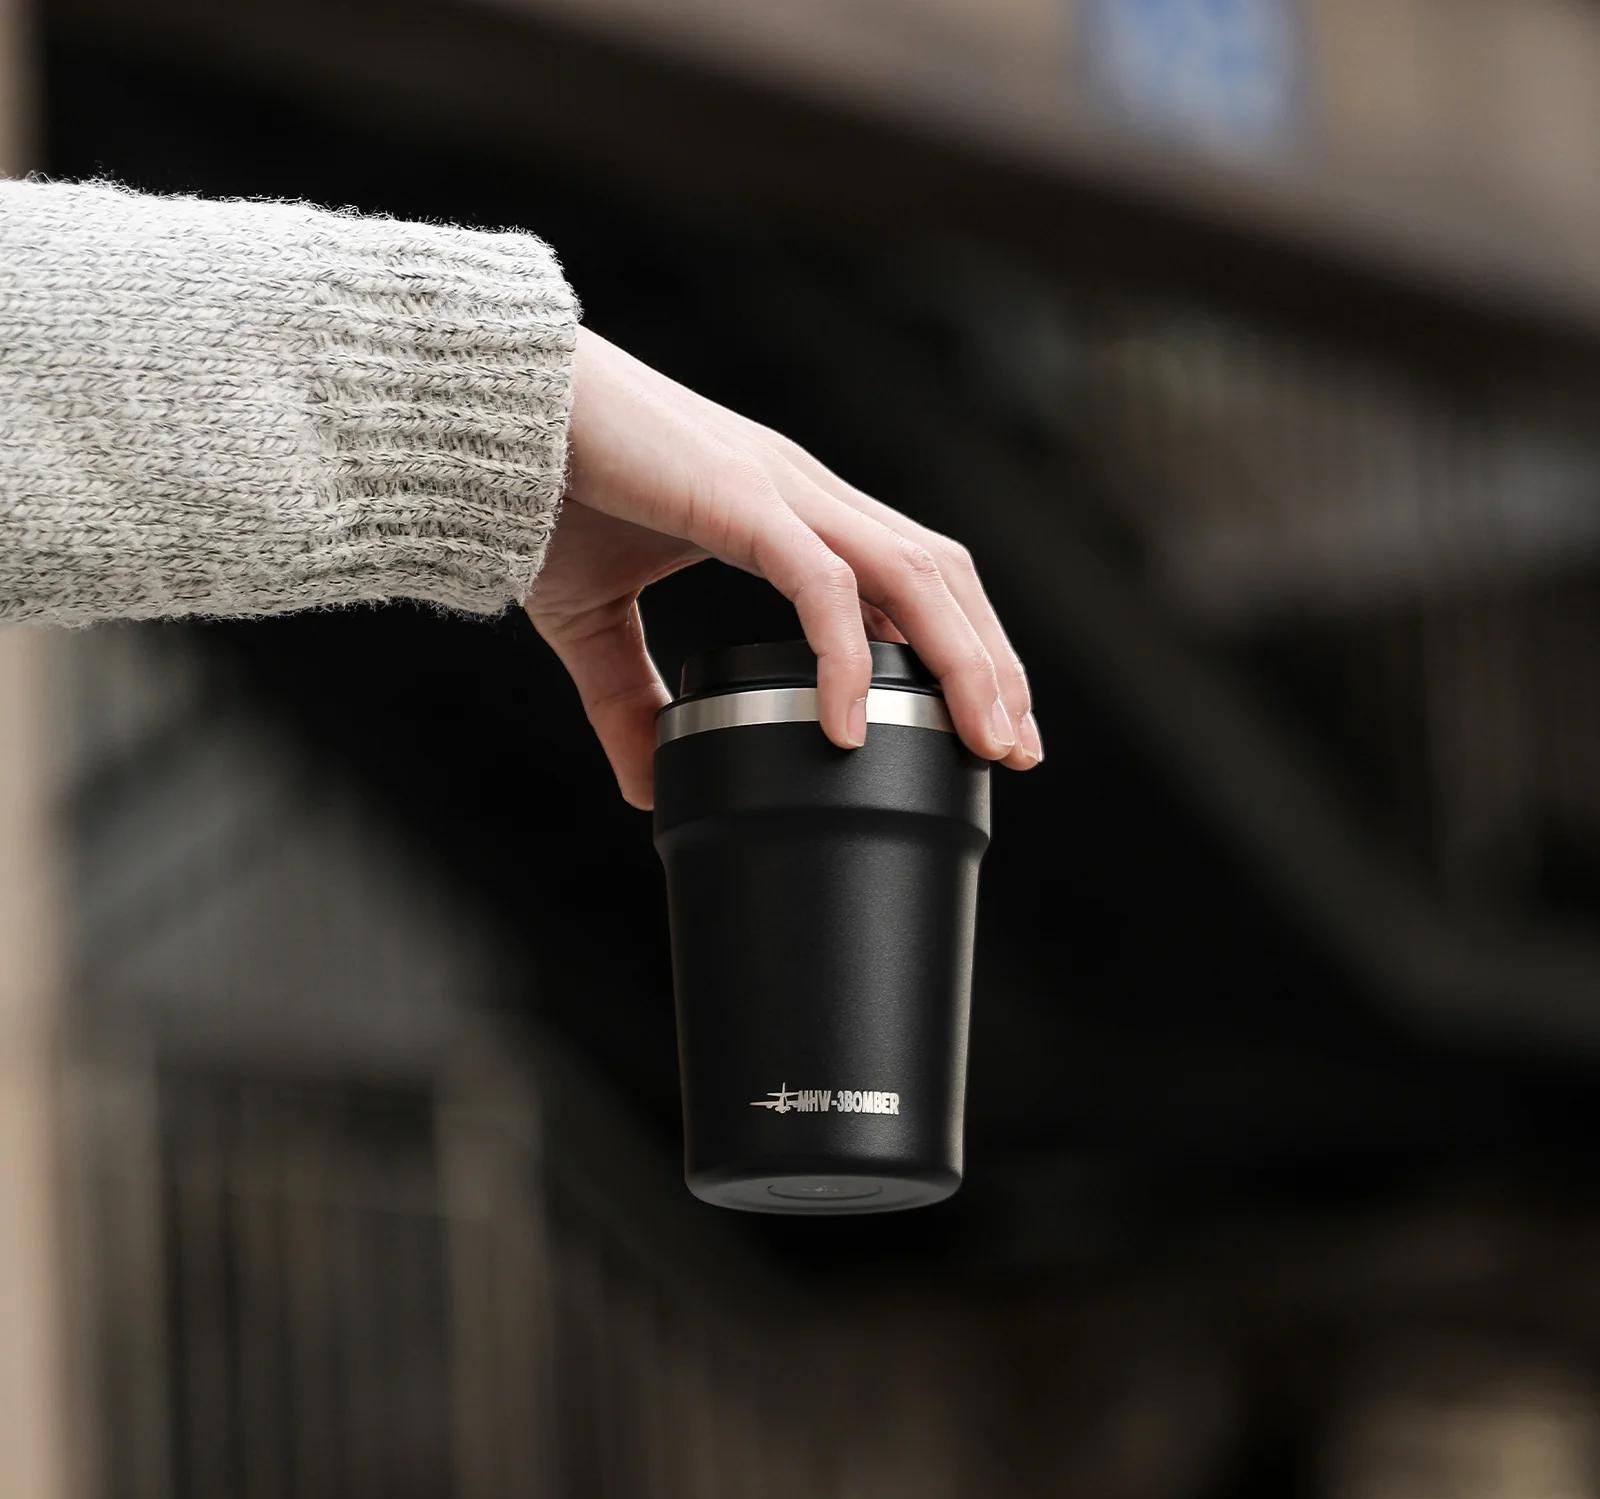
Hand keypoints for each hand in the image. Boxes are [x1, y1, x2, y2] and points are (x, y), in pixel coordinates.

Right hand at [526, 328, 1041, 808]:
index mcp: (790, 514)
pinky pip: (822, 583)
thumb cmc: (547, 494)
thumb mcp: (595, 622)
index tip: (986, 726)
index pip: (911, 579)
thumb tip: (651, 787)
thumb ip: (630, 700)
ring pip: (912, 575)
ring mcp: (781, 491)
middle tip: (1015, 748)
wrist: (491, 413)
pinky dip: (847, 657)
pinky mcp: (740, 499)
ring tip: (988, 741)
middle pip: (941, 576)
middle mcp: (805, 495)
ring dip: (964, 660)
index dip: (962, 649)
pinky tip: (849, 728)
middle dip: (991, 663)